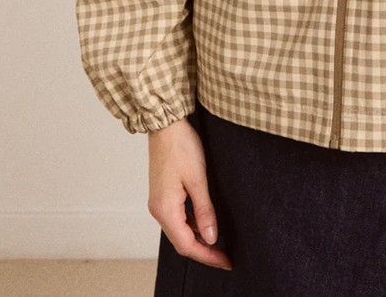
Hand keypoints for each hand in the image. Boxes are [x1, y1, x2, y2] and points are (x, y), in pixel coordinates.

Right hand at [147, 116, 233, 269]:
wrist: (166, 124)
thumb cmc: (181, 146)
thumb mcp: (198, 179)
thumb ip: (204, 210)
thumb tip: (211, 237)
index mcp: (165, 209)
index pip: (187, 245)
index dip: (207, 256)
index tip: (226, 262)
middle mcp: (158, 210)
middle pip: (182, 241)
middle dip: (204, 251)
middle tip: (226, 257)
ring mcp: (159, 202)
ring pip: (179, 231)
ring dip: (198, 239)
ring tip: (220, 244)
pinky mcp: (163, 194)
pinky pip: (177, 219)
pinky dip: (192, 226)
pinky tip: (206, 223)